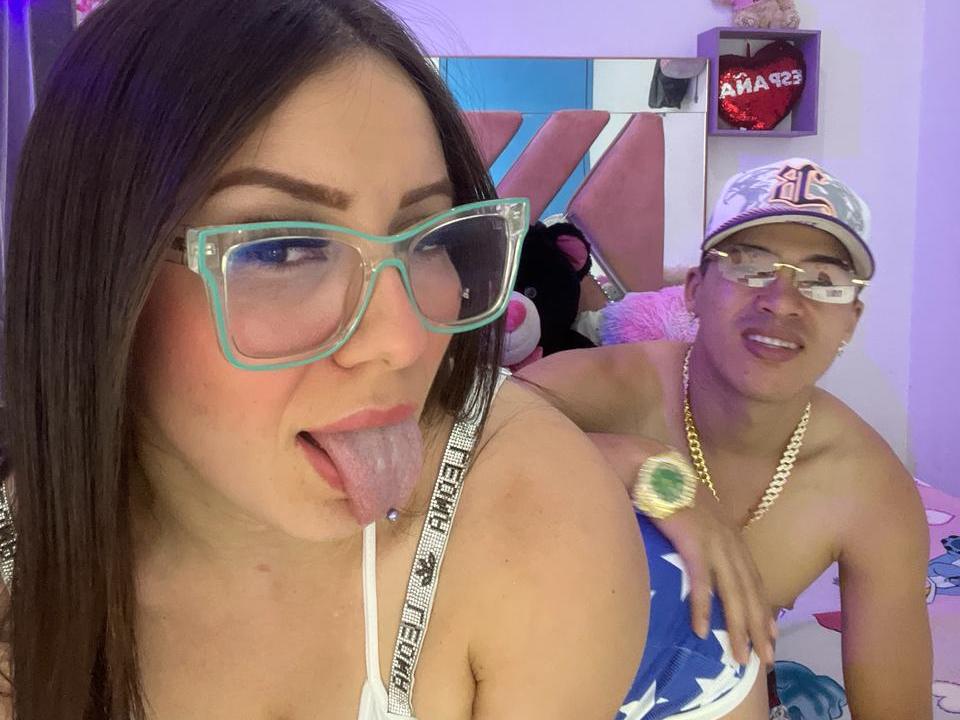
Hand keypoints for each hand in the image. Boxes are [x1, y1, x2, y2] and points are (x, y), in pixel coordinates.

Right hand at [652, 502, 775, 665]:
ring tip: (740, 658)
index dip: (764, 608)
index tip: (772, 634)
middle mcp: (728, 541)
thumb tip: (698, 556)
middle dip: (760, 629)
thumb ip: (701, 536)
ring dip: (738, 628)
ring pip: (732, 593)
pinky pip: (700, 582)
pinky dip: (703, 608)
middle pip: (750, 592)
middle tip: (766, 660)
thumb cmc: (667, 487)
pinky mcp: (691, 541)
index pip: (753, 579)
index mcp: (729, 535)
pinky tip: (702, 632)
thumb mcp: (694, 514)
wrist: (652, 465)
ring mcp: (712, 542)